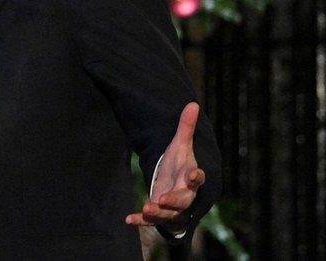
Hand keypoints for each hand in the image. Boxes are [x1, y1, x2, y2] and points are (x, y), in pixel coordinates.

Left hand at [125, 102, 205, 229]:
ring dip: (157, 213)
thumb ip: (185, 127)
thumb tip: (193, 103)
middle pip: (184, 200)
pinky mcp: (160, 213)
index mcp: (190, 176)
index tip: (193, 174)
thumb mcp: (180, 145)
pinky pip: (152, 221)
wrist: (176, 184)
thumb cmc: (179, 164)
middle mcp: (184, 194)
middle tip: (162, 199)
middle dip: (174, 200)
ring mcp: (172, 207)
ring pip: (168, 214)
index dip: (195, 176)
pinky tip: (128, 219)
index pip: (197, 178)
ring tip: (146, 208)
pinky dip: (141, 221)